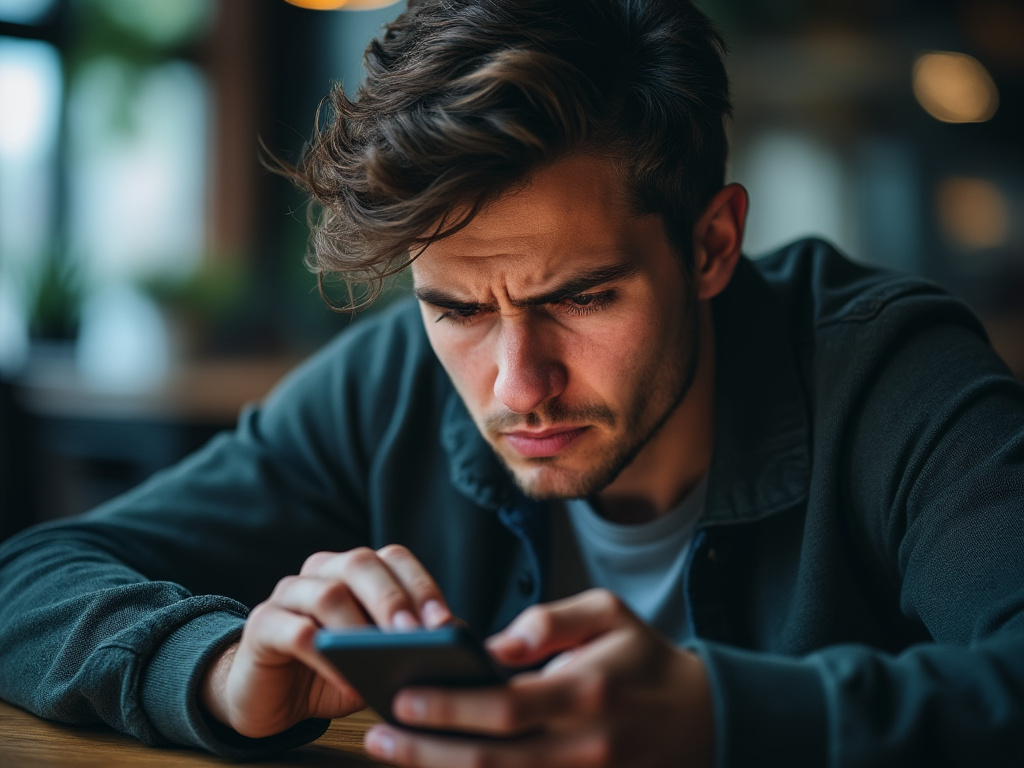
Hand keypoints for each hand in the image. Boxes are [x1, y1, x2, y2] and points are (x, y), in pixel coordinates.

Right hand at [200, 545, 452, 737]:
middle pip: (359, 564)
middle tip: (415, 636)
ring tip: (383, 658)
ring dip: (360, 627)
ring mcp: (289, 595)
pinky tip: (347, 679)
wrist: (273, 699)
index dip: (421, 585)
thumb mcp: (379, 660)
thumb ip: (410, 644)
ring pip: (328, 594)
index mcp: (356, 571)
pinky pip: (297, 632)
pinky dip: (327, 656)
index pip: (393, 558)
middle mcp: (322, 572)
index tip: (443, 623)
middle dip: (393, 599)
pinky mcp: (262, 626)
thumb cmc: (332, 673)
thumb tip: (456, 636)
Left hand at [363, 588, 712, 767]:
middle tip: (379, 733)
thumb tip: (497, 644)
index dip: (450, 708)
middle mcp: (583, 746)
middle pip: (492, 758)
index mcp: (586, 691)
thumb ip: (552, 620)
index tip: (404, 698)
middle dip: (428, 750)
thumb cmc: (644, 659)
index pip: (506, 707)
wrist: (702, 719)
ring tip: (394, 753)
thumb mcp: (609, 614)